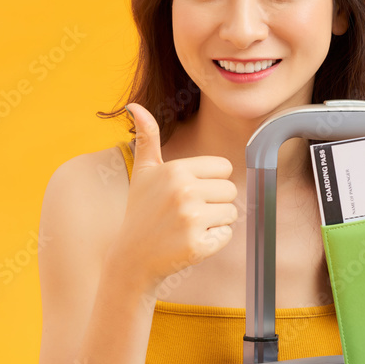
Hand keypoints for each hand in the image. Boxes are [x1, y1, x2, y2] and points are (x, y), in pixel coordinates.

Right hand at [108, 103, 238, 290]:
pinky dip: (213, 241)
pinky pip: (226, 235)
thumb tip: (135, 105)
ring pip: (231, 213)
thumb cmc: (141, 211)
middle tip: (187, 213)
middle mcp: (184, 191)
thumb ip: (147, 138)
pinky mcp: (197, 244)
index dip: (210, 181)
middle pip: (231, 191)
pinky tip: (189, 242)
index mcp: (175, 170)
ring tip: (188, 227)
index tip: (189, 192)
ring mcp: (191, 219)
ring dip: (215, 222)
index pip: (224, 168)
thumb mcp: (143, 172)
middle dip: (215, 203)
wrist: (133, 258)